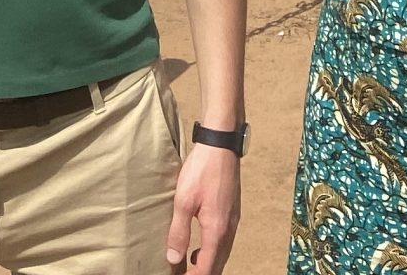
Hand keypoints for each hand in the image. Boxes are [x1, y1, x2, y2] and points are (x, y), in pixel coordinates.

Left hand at [165, 140, 240, 272]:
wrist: (221, 145)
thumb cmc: (202, 170)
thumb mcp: (183, 201)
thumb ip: (179, 232)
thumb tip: (173, 258)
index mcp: (217, 230)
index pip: (207, 268)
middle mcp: (229, 229)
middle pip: (218, 265)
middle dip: (202, 273)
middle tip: (183, 274)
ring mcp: (233, 221)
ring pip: (223, 254)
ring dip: (208, 264)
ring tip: (189, 267)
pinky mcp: (233, 213)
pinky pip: (225, 242)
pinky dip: (213, 252)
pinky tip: (200, 247)